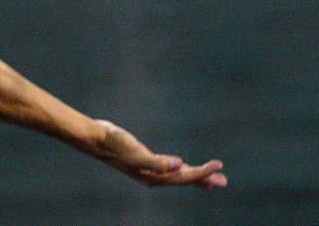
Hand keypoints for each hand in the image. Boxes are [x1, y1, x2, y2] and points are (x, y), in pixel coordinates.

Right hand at [95, 119, 226, 188]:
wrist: (95, 138)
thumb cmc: (114, 143)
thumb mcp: (134, 152)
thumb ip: (156, 161)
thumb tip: (178, 165)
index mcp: (154, 176)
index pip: (184, 177)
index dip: (203, 172)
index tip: (219, 165)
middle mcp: (153, 176)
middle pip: (184, 180)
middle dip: (204, 179)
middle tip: (224, 180)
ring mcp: (150, 170)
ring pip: (178, 176)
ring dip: (195, 177)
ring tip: (212, 180)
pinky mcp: (146, 161)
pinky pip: (169, 169)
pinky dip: (181, 170)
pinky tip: (182, 167)